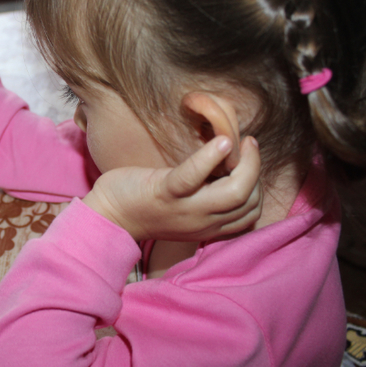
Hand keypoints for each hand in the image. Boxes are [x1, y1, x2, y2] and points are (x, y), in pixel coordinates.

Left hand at [82, 136, 261, 241]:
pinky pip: (193, 176)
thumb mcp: (184, 207)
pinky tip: (222, 141)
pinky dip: (210, 158)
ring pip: (234, 193)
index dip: (258, 187)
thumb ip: (206, 195)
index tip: (248, 164)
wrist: (107, 214)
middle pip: (249, 202)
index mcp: (208, 226)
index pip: (251, 213)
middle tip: (249, 146)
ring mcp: (185, 209)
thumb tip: (226, 164)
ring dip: (246, 164)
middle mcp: (202, 222)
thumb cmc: (145, 203)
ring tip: (240, 141)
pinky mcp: (164, 192)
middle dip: (256, 171)